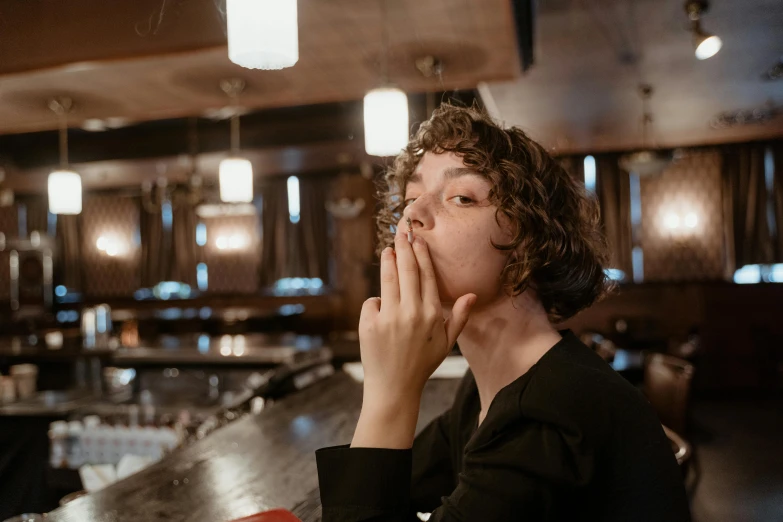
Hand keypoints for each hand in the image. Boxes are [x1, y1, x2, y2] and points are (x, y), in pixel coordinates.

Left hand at [351, 218, 475, 447]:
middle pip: (407, 271)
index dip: (422, 255)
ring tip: (388, 249)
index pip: (427, 276)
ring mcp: (389, 318)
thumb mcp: (446, 343)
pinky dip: (376, 303)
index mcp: (431, 315)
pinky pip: (372, 302)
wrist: (394, 388)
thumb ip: (459, 317)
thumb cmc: (421, 364)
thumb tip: (472, 295)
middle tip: (401, 232)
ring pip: (388, 280)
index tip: (418, 240)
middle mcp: (411, 313)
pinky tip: (380, 307)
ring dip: (388, 261)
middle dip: (404, 248)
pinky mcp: (370, 324)